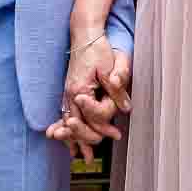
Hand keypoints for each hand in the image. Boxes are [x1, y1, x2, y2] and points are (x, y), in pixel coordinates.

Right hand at [46, 36, 131, 160]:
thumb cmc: (98, 49)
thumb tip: (126, 108)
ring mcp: (67, 93)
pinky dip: (66, 128)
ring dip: (74, 140)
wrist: (84, 34)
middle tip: (98, 150)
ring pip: (68, 123)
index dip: (105, 128)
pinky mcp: (68, 91)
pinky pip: (65, 115)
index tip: (117, 134)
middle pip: (77, 126)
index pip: (92, 118)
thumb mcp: (111, 67)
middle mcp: (70, 94)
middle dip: (88, 139)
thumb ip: (117, 88)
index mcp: (80, 90)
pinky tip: (66, 137)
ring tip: (81, 156)